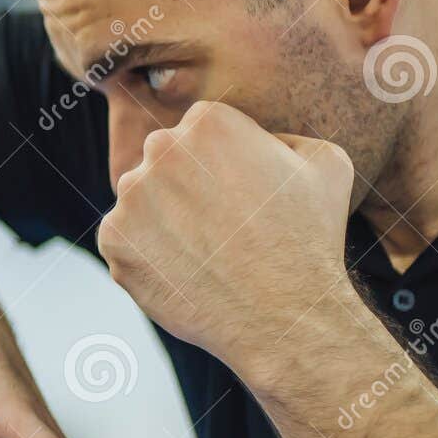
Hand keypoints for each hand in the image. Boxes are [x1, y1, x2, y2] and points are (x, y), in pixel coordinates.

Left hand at [97, 101, 353, 375]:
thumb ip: (283, 136)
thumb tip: (258, 140)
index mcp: (208, 122)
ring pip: (141, 200)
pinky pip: (125, 239)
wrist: (284, 314)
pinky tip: (184, 270)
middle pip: (163, 160)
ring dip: (163, 219)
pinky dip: (147, 254)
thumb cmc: (310, 238)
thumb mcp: (325, 163)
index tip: (239, 191)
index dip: (221, 162)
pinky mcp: (113, 239)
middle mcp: (160, 150)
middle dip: (185, 184)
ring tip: (206, 250)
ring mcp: (130, 197)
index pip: (199, 131)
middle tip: (221, 223)